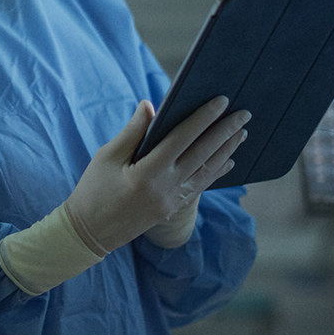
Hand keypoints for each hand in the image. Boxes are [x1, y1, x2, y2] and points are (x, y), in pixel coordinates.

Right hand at [63, 97, 248, 254]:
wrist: (89, 233)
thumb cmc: (93, 189)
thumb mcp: (107, 156)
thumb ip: (132, 131)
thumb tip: (151, 105)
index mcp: (147, 172)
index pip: (183, 138)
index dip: (204, 118)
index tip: (222, 100)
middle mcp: (165, 188)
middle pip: (203, 154)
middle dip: (225, 132)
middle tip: (244, 114)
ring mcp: (172, 202)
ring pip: (206, 172)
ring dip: (226, 151)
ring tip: (241, 133)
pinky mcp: (172, 210)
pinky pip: (200, 187)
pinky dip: (215, 172)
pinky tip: (228, 161)